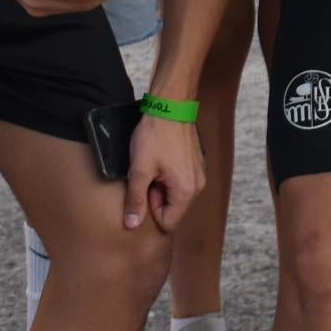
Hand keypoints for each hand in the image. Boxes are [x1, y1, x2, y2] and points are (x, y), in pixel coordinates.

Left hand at [125, 113, 205, 231]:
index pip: (168, 223)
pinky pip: (181, 182)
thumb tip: (132, 224)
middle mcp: (197, 186)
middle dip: (156, 198)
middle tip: (146, 176)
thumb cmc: (156, 136)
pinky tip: (161, 159)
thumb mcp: (139, 170)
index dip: (150, 211)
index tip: (144, 190)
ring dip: (161, 186)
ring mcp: (198, 174)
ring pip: (176, 195)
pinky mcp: (196, 164)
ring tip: (153, 166)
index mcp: (185, 192)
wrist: (171, 106)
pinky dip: (168, 176)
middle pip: (173, 209)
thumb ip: (136, 200)